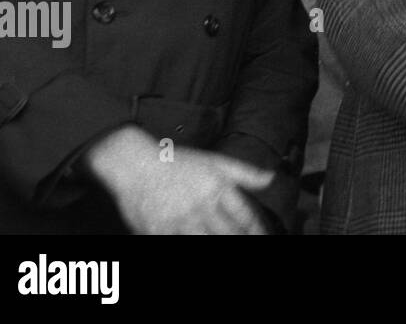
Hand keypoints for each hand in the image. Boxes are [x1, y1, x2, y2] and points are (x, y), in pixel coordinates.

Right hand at [83, 126, 274, 233]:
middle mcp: (201, 206)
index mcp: (217, 188)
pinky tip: (197, 240)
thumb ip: (245, 173)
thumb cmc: (177, 162)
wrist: (134, 165)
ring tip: (226, 241)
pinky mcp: (158, 232)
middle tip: (250, 241)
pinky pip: (180, 243)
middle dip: (240, 238)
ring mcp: (179, 221)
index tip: (263, 236)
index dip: (256, 230)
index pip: (244, 215)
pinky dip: (190, 243)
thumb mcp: (214, 161)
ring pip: (205, 241)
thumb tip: (271, 178)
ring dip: (219, 241)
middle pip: (228, 233)